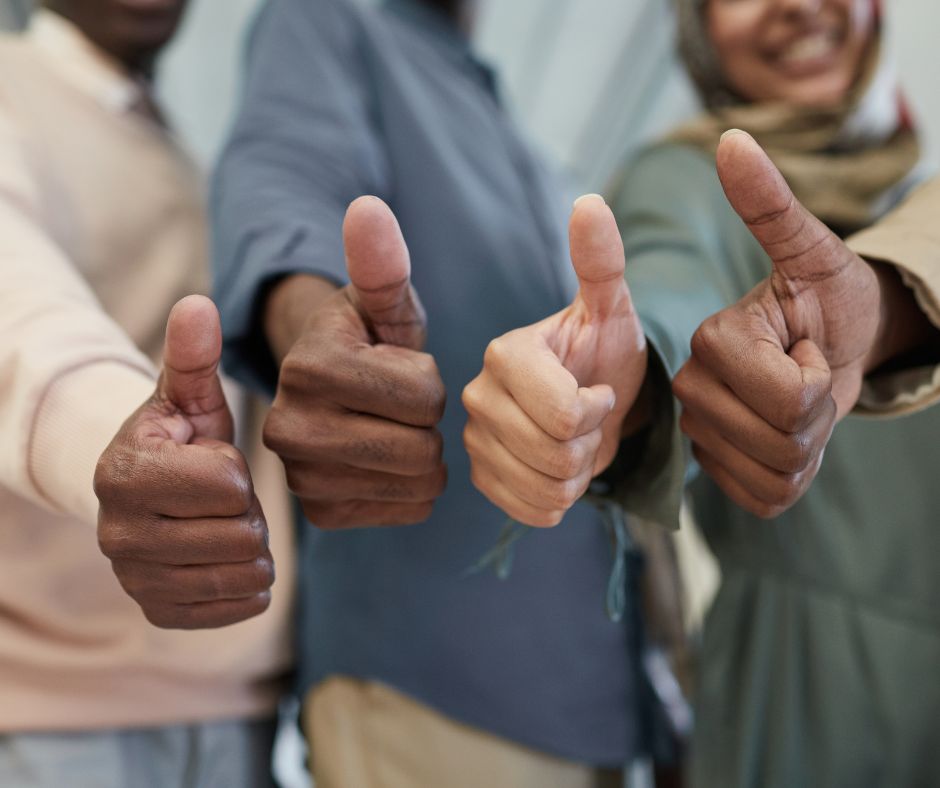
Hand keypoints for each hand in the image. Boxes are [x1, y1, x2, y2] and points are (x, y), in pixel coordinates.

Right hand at [95, 296, 273, 628]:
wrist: (151, 494)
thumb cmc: (181, 439)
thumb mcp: (189, 395)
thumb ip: (194, 355)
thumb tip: (197, 303)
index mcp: (124, 472)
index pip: (227, 482)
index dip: (238, 470)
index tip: (218, 462)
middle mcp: (116, 533)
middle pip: (238, 533)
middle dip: (250, 512)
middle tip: (230, 500)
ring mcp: (134, 580)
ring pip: (242, 573)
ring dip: (254, 548)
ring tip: (231, 524)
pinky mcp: (158, 612)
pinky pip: (236, 609)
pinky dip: (250, 585)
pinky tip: (234, 557)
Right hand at [262, 197, 446, 528]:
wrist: (329, 392)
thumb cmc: (366, 342)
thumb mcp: (380, 303)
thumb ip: (381, 264)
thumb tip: (368, 207)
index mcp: (308, 367)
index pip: (425, 396)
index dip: (430, 381)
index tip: (398, 369)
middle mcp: (290, 428)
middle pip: (421, 446)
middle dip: (428, 423)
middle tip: (399, 406)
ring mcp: (300, 478)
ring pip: (420, 481)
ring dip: (426, 455)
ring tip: (394, 429)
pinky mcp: (319, 513)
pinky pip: (410, 510)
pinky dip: (414, 488)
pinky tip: (387, 461)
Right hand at [462, 194, 647, 526]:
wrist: (593, 398)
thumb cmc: (605, 352)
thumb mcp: (612, 309)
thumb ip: (600, 262)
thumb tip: (589, 204)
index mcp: (506, 353)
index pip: (564, 414)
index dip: (597, 410)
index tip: (597, 388)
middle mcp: (477, 395)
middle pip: (557, 455)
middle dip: (590, 443)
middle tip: (588, 418)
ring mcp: (474, 441)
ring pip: (547, 489)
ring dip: (578, 472)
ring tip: (575, 439)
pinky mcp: (481, 478)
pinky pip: (534, 513)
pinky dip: (560, 498)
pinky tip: (558, 466)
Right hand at [673, 130, 884, 517]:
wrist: (830, 343)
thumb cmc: (827, 297)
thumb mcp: (812, 250)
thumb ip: (769, 204)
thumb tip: (729, 138)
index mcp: (710, 344)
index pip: (788, 398)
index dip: (818, 379)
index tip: (808, 345)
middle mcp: (690, 392)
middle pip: (781, 441)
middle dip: (817, 415)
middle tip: (806, 375)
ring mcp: (701, 436)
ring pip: (776, 474)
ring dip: (809, 447)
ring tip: (798, 406)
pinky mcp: (719, 471)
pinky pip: (767, 498)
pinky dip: (793, 476)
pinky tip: (786, 440)